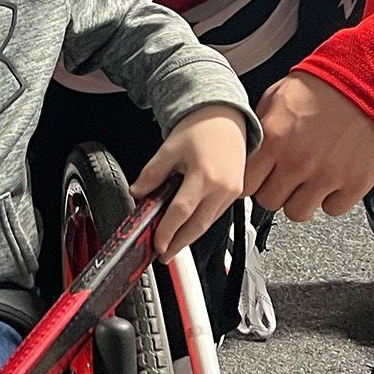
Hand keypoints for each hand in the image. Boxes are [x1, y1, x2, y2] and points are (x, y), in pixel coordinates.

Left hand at [132, 104, 246, 261]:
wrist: (225, 117)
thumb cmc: (200, 128)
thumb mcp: (169, 148)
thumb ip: (152, 174)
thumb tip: (138, 193)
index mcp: (204, 175)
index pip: (182, 211)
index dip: (168, 231)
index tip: (157, 244)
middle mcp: (222, 187)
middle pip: (198, 225)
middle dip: (179, 244)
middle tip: (163, 255)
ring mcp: (232, 192)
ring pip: (208, 223)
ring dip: (190, 237)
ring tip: (172, 245)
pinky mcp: (236, 193)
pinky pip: (216, 215)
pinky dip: (201, 224)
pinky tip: (188, 227)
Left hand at [244, 70, 373, 222]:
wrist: (363, 83)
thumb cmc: (320, 87)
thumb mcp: (274, 98)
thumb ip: (259, 129)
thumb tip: (248, 150)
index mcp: (274, 139)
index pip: (245, 184)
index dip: (251, 181)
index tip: (257, 177)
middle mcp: (298, 162)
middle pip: (269, 202)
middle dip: (273, 190)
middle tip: (283, 176)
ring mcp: (326, 176)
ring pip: (297, 213)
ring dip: (300, 199)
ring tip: (307, 180)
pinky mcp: (354, 184)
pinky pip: (332, 210)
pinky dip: (331, 198)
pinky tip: (331, 179)